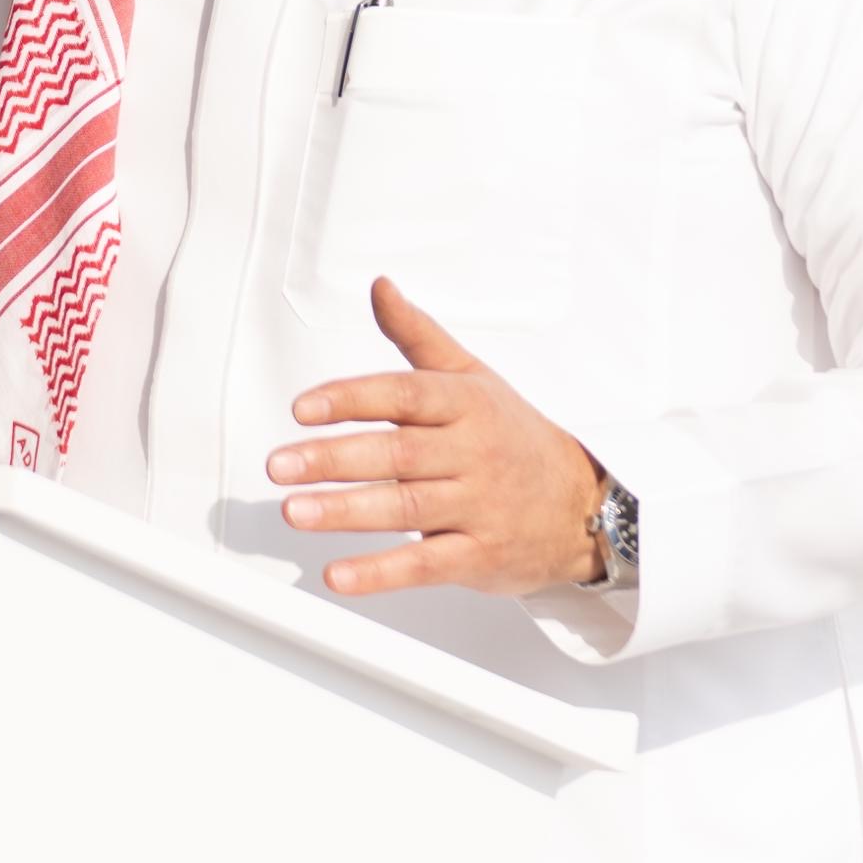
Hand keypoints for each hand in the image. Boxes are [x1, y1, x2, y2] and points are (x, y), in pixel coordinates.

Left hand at [264, 277, 605, 596]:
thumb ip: (418, 335)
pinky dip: (380, 572)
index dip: (351, 399)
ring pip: (405, 508)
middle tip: (279, 465)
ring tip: (294, 511)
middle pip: (397, 453)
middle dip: (332, 459)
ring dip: (345, 512)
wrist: (583, 505)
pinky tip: (338, 575)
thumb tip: (380, 288)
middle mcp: (472, 454)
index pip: (404, 394)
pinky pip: (426, 564)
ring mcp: (477, 507)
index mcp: (466, 404)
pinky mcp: (479, 556)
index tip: (302, 407)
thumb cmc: (514, 435)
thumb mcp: (472, 377)